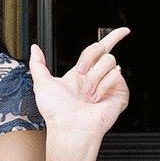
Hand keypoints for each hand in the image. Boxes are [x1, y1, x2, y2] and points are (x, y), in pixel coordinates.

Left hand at [30, 27, 130, 142]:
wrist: (70, 129)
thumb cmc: (56, 112)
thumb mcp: (42, 83)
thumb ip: (38, 64)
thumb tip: (34, 48)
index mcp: (83, 73)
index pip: (100, 49)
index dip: (114, 37)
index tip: (125, 31)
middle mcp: (97, 77)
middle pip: (102, 50)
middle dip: (89, 57)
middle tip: (80, 72)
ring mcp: (110, 85)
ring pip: (110, 62)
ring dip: (94, 77)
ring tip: (87, 94)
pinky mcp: (120, 94)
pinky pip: (116, 76)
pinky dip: (103, 87)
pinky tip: (97, 99)